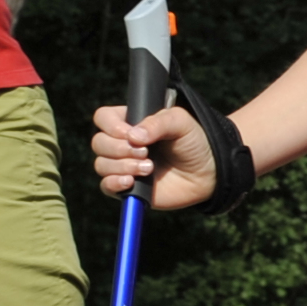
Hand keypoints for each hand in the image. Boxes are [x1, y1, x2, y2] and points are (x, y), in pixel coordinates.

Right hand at [89, 100, 215, 212]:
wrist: (208, 172)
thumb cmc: (194, 142)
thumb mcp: (180, 122)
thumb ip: (157, 122)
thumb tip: (133, 137)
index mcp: (131, 122)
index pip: (103, 118)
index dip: (112, 126)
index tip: (132, 134)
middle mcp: (122, 143)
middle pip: (98, 142)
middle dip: (119, 148)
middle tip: (146, 152)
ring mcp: (123, 166)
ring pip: (101, 164)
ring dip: (122, 166)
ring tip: (149, 168)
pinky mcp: (128, 187)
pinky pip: (106, 186)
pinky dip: (114, 183)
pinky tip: (131, 181)